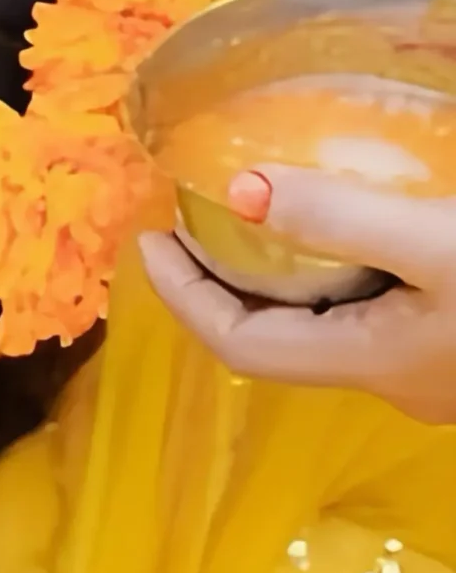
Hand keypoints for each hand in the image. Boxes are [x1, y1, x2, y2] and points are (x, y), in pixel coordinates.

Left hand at [141, 169, 455, 423]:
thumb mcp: (438, 241)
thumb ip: (340, 219)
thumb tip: (237, 193)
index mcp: (370, 362)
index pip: (243, 344)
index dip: (185, 295)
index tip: (147, 238)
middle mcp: (390, 379)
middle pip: (276, 338)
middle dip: (221, 280)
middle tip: (190, 214)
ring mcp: (426, 367)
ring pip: (323, 325)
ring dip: (275, 276)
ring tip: (252, 212)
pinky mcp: (452, 343)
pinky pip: (364, 311)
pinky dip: (326, 271)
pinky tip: (342, 227)